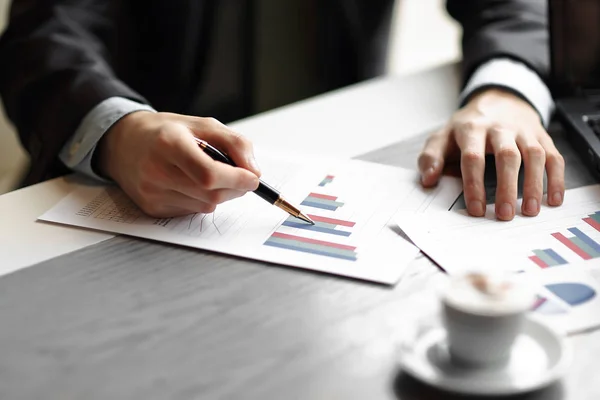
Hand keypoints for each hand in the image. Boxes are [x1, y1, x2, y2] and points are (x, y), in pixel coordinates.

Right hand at [96, 112, 260, 217]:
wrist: (124, 143)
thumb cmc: (166, 132)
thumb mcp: (203, 125)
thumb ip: (234, 144)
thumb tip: (254, 171)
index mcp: (169, 143)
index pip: (209, 173)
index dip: (236, 179)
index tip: (253, 178)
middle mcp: (156, 171)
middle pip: (211, 193)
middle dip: (234, 188)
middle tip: (239, 177)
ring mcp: (152, 193)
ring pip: (205, 205)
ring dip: (219, 194)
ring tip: (208, 175)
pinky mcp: (152, 208)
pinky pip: (192, 211)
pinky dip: (201, 200)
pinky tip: (190, 184)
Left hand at [418, 89, 564, 220]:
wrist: (498, 99)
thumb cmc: (467, 126)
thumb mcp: (442, 136)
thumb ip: (431, 157)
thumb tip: (428, 179)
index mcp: (471, 129)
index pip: (472, 158)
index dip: (474, 184)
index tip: (477, 209)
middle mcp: (500, 128)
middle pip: (507, 156)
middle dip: (507, 187)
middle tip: (505, 215)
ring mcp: (523, 131)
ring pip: (534, 155)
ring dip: (534, 184)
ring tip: (530, 211)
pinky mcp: (541, 135)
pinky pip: (553, 155)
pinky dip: (556, 178)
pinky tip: (554, 199)